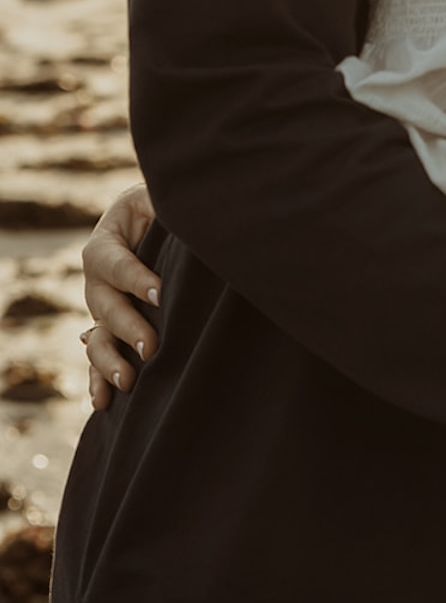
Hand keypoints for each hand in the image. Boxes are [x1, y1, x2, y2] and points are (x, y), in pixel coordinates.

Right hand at [81, 182, 159, 409]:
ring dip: (108, 361)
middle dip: (127, 327)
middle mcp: (98, 280)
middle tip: (151, 346)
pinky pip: (97, 358)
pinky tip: (104, 403)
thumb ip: (165, 207)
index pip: (113, 262)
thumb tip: (191, 210)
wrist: (154, 223)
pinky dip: (97, 381)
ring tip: (128, 381)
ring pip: (97, 337)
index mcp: (106, 242)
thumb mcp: (159, 199)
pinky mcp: (110, 330)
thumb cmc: (161, 208)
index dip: (134, 278)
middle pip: (104, 305)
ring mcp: (102, 308)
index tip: (159, 294)